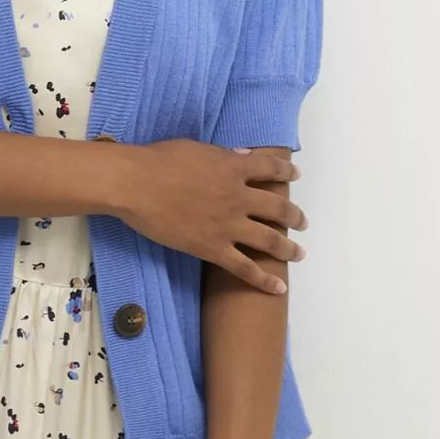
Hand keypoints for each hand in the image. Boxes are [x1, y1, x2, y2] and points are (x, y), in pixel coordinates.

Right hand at [114, 140, 305, 291]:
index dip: (287, 171)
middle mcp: (239, 197)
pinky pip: (245, 268)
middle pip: (278, 208)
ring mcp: (228, 225)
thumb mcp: (196, 149)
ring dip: (289, 248)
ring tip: (299, 254)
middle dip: (294, 216)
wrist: (137, 184)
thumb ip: (222, 156)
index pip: (271, 167)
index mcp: (235, 168)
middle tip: (302, 222)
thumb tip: (241, 156)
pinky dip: (264, 280)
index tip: (296, 175)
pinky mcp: (213, 249)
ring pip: (269, 240)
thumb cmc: (159, 160)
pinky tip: (279, 289)